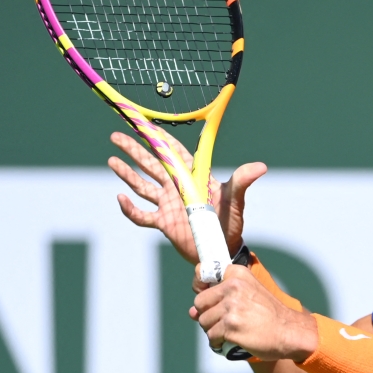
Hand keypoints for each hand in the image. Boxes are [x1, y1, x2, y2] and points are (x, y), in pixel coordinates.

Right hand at [108, 130, 266, 263]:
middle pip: (152, 163)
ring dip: (127, 173)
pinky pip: (141, 215)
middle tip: (117, 135)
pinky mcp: (163, 223)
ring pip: (142, 184)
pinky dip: (130, 209)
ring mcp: (168, 204)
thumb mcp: (235, 200)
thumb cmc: (231, 222)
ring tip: (112, 159)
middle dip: (135, 149)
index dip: (158, 137)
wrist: (223, 249)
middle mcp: (177, 188)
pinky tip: (120, 199)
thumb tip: (260, 167)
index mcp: (193, 177)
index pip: (173, 152)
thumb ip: (242, 181)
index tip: (143, 122)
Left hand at [191, 265, 317, 360]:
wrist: (289, 331)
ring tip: (232, 332)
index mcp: (237, 274)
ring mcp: (232, 307)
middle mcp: (233, 287)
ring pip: (204, 321)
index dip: (202, 290)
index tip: (210, 300)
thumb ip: (219, 299)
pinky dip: (218, 343)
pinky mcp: (231, 326)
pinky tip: (230, 341)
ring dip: (214, 330)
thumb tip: (191, 313)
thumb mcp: (249, 295)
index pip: (202, 274)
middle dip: (208, 315)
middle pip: (200, 303)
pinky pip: (211, 337)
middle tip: (226, 321)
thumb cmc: (270, 315)